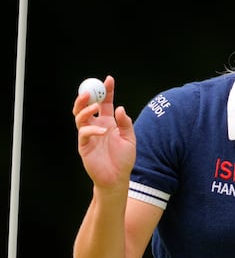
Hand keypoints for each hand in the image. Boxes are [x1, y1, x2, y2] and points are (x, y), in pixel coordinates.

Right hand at [72, 75, 135, 190]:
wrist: (118, 178)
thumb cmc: (124, 159)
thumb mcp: (130, 138)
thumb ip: (126, 123)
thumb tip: (120, 108)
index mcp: (108, 122)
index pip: (105, 103)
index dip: (106, 91)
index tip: (109, 79)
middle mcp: (97, 126)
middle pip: (86, 107)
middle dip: (86, 96)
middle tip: (90, 90)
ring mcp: (89, 136)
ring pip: (80, 118)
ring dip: (85, 109)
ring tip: (94, 106)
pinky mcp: (84, 146)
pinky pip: (84, 133)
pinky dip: (92, 129)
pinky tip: (103, 131)